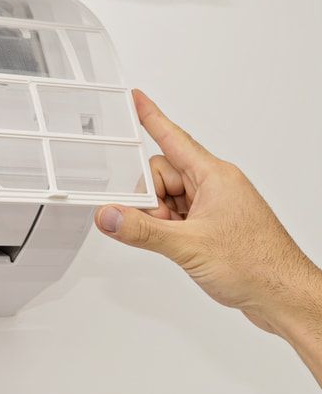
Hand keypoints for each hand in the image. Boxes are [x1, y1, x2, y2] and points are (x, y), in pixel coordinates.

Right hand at [96, 90, 321, 384]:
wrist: (284, 295)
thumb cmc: (257, 264)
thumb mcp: (187, 246)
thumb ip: (141, 230)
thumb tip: (109, 216)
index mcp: (214, 176)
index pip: (172, 138)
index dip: (150, 117)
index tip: (135, 99)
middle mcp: (215, 185)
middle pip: (162, 173)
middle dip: (150, 198)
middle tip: (155, 221)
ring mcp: (215, 204)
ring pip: (168, 196)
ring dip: (161, 217)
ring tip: (175, 240)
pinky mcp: (214, 223)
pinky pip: (179, 213)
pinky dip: (171, 227)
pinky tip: (179, 244)